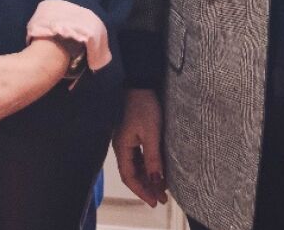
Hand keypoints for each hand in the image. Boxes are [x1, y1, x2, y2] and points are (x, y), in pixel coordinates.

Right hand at [112, 88, 167, 206]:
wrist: (140, 83)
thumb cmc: (144, 106)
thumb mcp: (151, 132)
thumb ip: (153, 157)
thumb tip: (156, 181)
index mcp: (122, 147)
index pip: (129, 176)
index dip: (142, 191)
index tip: (155, 201)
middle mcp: (121, 147)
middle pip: (132, 173)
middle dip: (146, 187)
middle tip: (161, 199)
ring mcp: (126, 141)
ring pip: (135, 166)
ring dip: (147, 178)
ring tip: (161, 189)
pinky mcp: (132, 135)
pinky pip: (138, 157)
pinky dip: (147, 167)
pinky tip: (157, 171)